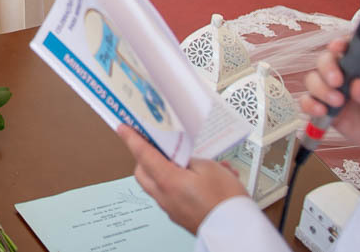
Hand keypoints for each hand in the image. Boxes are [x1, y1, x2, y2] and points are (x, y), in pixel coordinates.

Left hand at [117, 125, 247, 234]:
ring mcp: (171, 209)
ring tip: (189, 163)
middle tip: (156, 144)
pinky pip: (171, 195)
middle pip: (143, 172)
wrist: (236, 231)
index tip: (123, 128)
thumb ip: (190, 159)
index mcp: (168, 181)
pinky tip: (199, 180)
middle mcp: (165, 197)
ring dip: (164, 170)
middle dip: (145, 156)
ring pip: (156, 184)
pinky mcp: (180, 215)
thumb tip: (182, 158)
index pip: (143, 154)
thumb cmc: (226, 202)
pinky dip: (178, 184)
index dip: (131, 138)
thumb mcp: (210, 167)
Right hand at [299, 37, 359, 157]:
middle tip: (337, 83)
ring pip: (313, 80)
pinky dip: (309, 105)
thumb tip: (356, 86)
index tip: (336, 48)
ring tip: (337, 103)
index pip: (347, 48)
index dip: (339, 44)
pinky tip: (321, 112)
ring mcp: (334, 91)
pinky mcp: (327, 110)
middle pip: (324, 62)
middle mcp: (344, 74)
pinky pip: (309, 103)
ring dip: (319, 89)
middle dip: (326, 69)